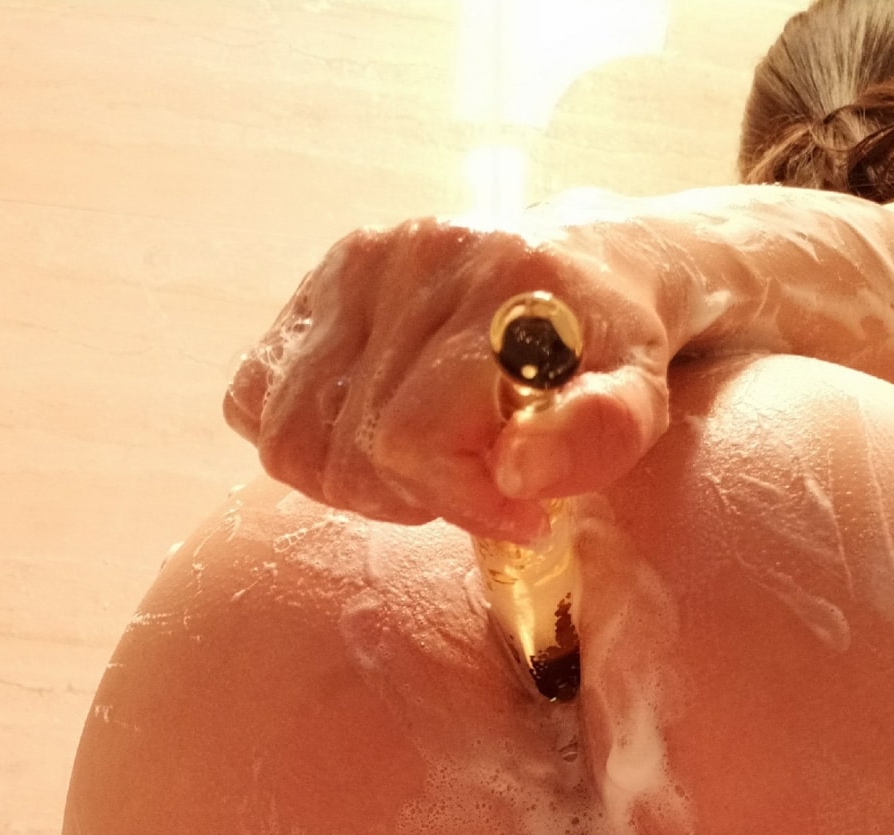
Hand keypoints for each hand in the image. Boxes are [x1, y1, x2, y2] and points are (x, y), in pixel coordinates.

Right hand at [223, 215, 673, 541]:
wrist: (589, 263)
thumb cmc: (611, 352)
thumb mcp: (640, 401)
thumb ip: (597, 436)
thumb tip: (518, 471)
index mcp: (502, 288)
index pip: (411, 441)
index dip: (456, 501)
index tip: (519, 515)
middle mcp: (416, 260)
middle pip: (346, 452)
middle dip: (409, 497)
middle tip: (469, 486)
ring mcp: (355, 264)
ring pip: (288, 436)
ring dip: (351, 481)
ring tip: (423, 465)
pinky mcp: (318, 281)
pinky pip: (254, 397)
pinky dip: (302, 442)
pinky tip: (368, 435)